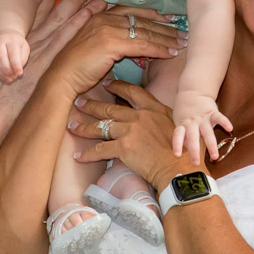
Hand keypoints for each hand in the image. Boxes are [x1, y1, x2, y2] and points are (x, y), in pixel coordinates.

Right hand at [0, 0, 100, 116]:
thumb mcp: (6, 73)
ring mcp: (40, 50)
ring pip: (62, 20)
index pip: (37, 16)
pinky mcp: (48, 61)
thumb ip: (17, 65)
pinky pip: (66, 37)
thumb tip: (23, 65)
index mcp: (22, 43)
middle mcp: (31, 41)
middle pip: (52, 13)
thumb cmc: (2, 100)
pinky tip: (89, 13)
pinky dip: (78, 23)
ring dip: (78, 5)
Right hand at [0, 30, 29, 83]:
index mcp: (10, 40)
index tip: (20, 73)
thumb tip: (18, 70)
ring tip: (8, 79)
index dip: (16, 65)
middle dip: (7, 70)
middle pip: (1, 58)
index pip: (12, 53)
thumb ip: (23, 58)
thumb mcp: (24, 47)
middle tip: (13, 77)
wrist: (5, 34)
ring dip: (0, 74)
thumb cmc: (16, 44)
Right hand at [43, 6, 184, 100]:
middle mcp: (104, 17)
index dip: (153, 15)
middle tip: (183, 32)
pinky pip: (142, 45)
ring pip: (145, 32)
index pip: (133, 12)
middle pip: (142, 20)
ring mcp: (107, 28)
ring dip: (167, 39)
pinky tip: (170, 54)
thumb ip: (113, 40)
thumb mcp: (96, 48)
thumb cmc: (77, 69)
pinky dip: (159, 49)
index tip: (169, 19)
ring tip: (182, 44)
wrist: (61, 79)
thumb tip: (132, 43)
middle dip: (165, 27)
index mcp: (100, 16)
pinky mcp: (111, 42)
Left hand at [67, 80, 184, 194]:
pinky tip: (78, 156)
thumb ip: (162, 118)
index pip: (132, 91)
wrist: (179, 168)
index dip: (118, 87)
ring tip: (72, 126)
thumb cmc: (182, 151)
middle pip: (110, 108)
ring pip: (101, 127)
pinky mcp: (124, 147)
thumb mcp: (176, 125)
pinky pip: (100, 150)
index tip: (107, 84)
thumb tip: (157, 118)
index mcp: (153, 108)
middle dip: (92, 105)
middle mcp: (139, 116)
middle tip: (79, 103)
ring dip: (84, 127)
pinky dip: (88, 154)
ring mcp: (130, 130)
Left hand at [170, 92, 232, 164]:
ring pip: (207, 132)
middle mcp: (192, 122)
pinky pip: (219, 117)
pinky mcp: (212, 112)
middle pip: (193, 137)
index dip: (177, 145)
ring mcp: (203, 118)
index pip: (178, 135)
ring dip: (211, 145)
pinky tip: (230, 128)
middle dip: (194, 150)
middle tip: (195, 163)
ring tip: (214, 156)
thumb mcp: (180, 123)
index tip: (177, 155)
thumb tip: (186, 149)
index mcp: (183, 124)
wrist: (192, 92)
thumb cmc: (185, 112)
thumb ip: (183, 136)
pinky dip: (224, 122)